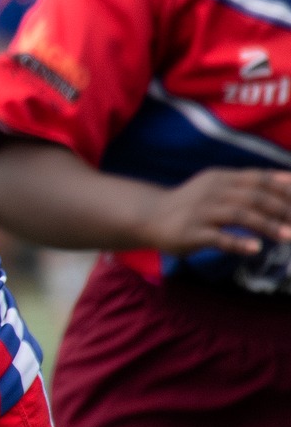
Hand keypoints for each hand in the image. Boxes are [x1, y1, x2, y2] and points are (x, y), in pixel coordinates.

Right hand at [138, 167, 290, 255]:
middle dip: (282, 210)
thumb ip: (248, 184)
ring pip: (240, 216)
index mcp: (221, 178)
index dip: (284, 188)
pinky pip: (218, 238)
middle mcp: (212, 191)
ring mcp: (201, 212)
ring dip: (267, 226)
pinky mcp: (191, 233)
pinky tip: (255, 248)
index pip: (259, 179)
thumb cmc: (192, 204)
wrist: (149, 216)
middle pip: (254, 197)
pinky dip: (238, 243)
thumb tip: (288, 181)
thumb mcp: (216, 186)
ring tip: (289, 236)